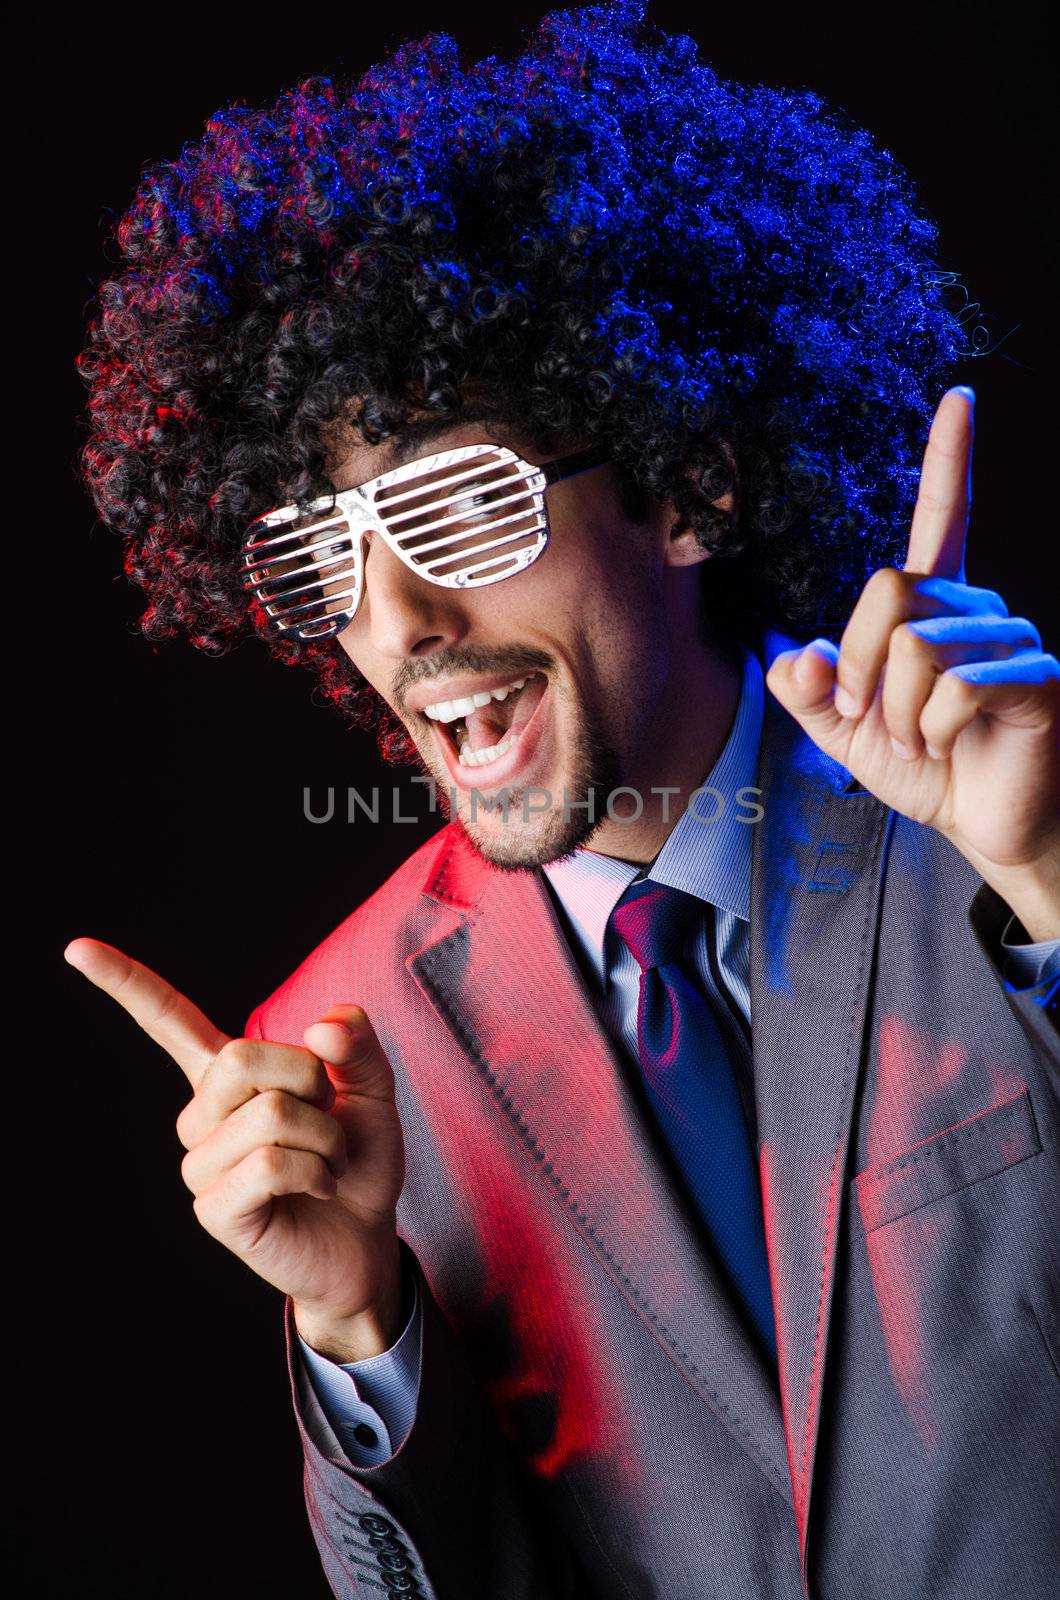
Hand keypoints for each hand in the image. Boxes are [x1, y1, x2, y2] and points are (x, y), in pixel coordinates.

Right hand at [64, 937, 406, 1359]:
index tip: (75, 948)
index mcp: (227, 1075)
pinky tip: (319, 1188)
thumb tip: (323, 1027)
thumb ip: (356, 1044)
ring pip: (268, 1115)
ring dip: (325, 1137)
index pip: (167, 1018)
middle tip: (329, 1116)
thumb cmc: (357, 1159)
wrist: (366, 1238)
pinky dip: (316, 1171)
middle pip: (240, 1057)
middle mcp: (202, 1114)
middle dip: (310, 1081)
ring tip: (327, 1162)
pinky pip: (270, 1165)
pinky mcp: (213, 1209)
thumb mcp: (371, 1087)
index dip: (124, 981)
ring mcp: (201, 1163)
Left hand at [766, 387, 1059, 939]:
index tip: (959, 395)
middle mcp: (976, 607)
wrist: (985, 827)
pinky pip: (954, 687)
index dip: (950, 457)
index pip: (944, 516)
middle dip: (859, 668)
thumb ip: (808, 692)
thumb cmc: (927, 770)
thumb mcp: (844, 734)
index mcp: (933, 608)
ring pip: (913, 648)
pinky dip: (932, 731)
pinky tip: (951, 746)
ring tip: (921, 741)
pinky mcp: (1034, 677)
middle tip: (875, 719)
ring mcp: (1011, 637)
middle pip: (886, 590)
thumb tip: (795, 657)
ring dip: (897, 715)